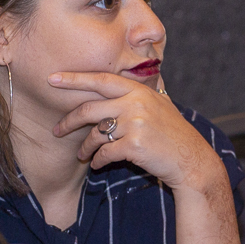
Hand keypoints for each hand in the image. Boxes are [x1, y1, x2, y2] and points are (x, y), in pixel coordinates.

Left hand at [49, 71, 221, 192]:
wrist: (192, 160)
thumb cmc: (173, 134)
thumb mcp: (159, 105)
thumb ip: (137, 95)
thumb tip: (112, 85)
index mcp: (139, 90)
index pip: (101, 79)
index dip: (74, 79)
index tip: (52, 79)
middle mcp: (136, 103)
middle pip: (90, 109)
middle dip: (68, 121)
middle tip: (56, 130)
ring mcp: (135, 124)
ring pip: (95, 134)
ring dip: (85, 147)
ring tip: (83, 155)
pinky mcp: (134, 145)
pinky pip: (104, 152)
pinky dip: (98, 161)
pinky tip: (98, 164)